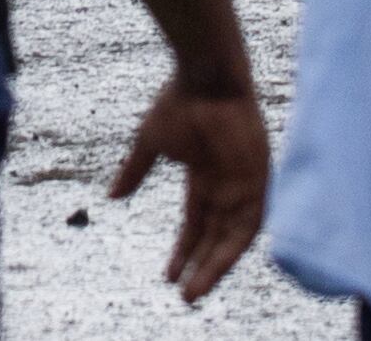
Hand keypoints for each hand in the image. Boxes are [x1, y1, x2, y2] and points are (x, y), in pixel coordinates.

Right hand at [105, 74, 269, 303]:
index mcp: (204, 176)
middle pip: (216, 236)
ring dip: (216, 264)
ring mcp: (244, 181)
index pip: (195, 223)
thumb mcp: (151, 143)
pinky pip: (252, 221)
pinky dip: (236, 244)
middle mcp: (227, 183)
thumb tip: (112, 198)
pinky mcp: (259, 176)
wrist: (205, 73)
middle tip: (186, 297)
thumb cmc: (179, 100)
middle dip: (201, 266)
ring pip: (233, 236)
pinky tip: (219, 264)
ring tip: (196, 290)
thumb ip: (135, 172)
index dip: (183, 250)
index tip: (167, 276)